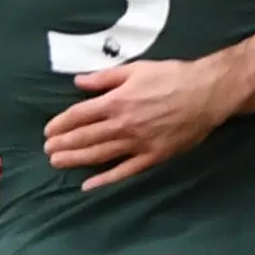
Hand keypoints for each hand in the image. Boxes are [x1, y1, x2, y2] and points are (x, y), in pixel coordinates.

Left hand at [42, 58, 235, 188]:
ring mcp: (137, 143)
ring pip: (99, 155)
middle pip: (84, 137)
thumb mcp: (136, 70)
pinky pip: (125, 171)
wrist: (207, 94)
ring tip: (58, 163)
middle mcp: (122, 125)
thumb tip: (79, 82)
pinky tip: (90, 185)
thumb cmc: (172, 77)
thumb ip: (104, 78)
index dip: (60, 124)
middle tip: (47, 151)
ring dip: (76, 160)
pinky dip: (106, 179)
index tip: (48, 131)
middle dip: (62, 144)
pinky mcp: (153, 156)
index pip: (78, 115)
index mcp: (115, 102)